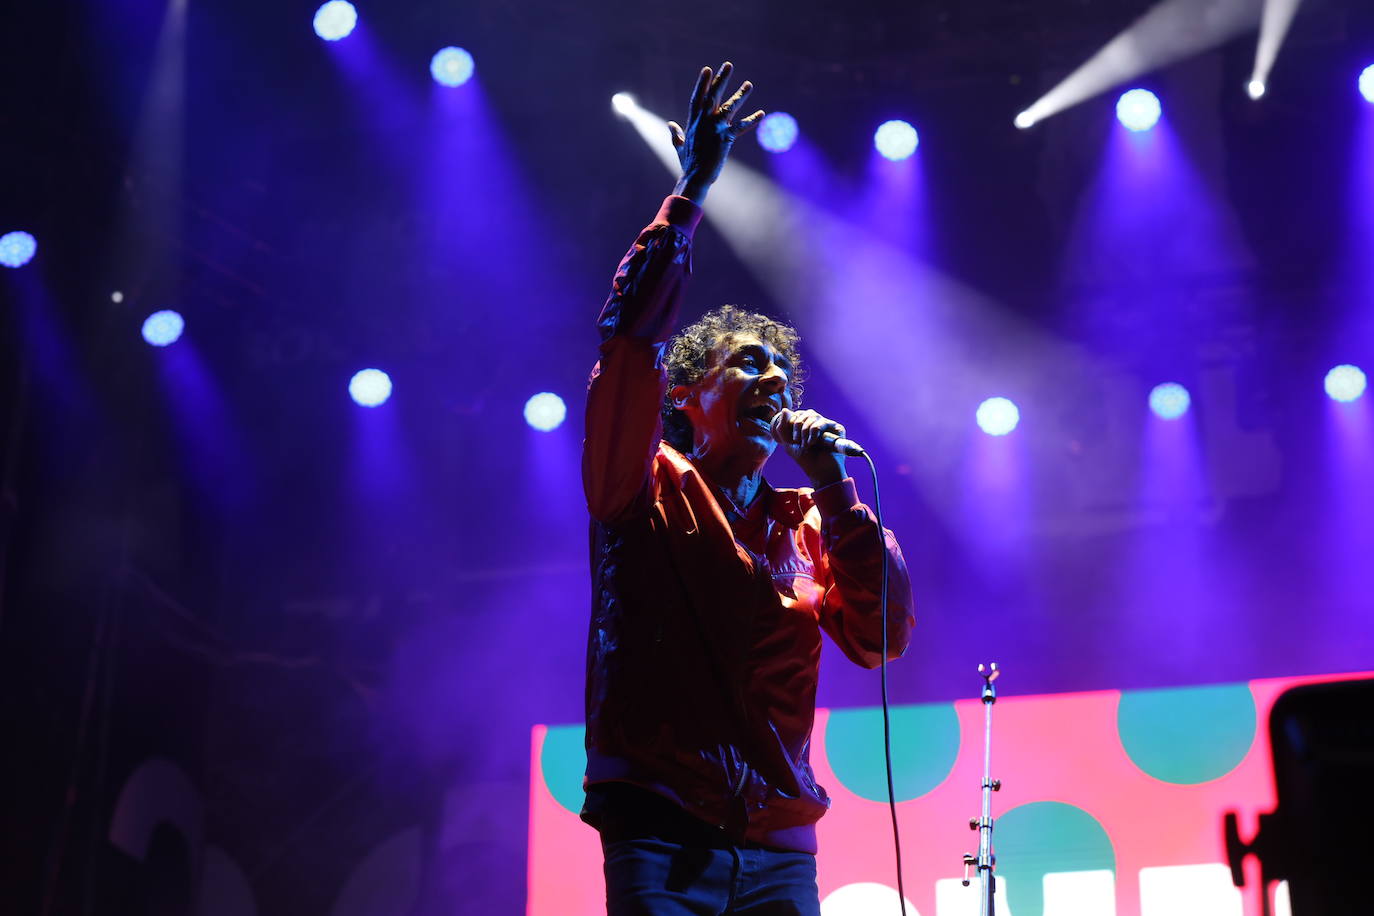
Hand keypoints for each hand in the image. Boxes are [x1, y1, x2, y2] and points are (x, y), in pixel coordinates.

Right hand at [668, 62, 764, 203]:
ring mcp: (714, 129)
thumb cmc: (687, 164)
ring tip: (749, 84)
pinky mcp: (725, 138)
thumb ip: (675, 133)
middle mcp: (703, 122)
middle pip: (713, 96)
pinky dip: (751, 120)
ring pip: (729, 107)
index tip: (708, 69)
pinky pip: (740, 127)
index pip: (697, 98)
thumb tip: (670, 124)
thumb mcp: (678, 146)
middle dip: (721, 79)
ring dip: (740, 95)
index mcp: (693, 122)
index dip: (703, 83)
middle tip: (728, 64)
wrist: (695, 177)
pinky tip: (762, 113)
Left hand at [770, 408, 846, 487]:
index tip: (793, 439)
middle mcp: (818, 424)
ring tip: (806, 444)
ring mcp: (828, 425)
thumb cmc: (806, 460)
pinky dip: (814, 431)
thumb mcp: (789, 444)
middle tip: (798, 441)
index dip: (793, 422)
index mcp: (807, 426)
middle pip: (805, 412)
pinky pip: (822, 422)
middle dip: (798, 425)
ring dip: (805, 430)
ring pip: (813, 415)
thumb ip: (783, 427)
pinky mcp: (837, 429)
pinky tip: (812, 442)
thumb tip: (784, 410)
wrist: (820, 471)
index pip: (799, 414)